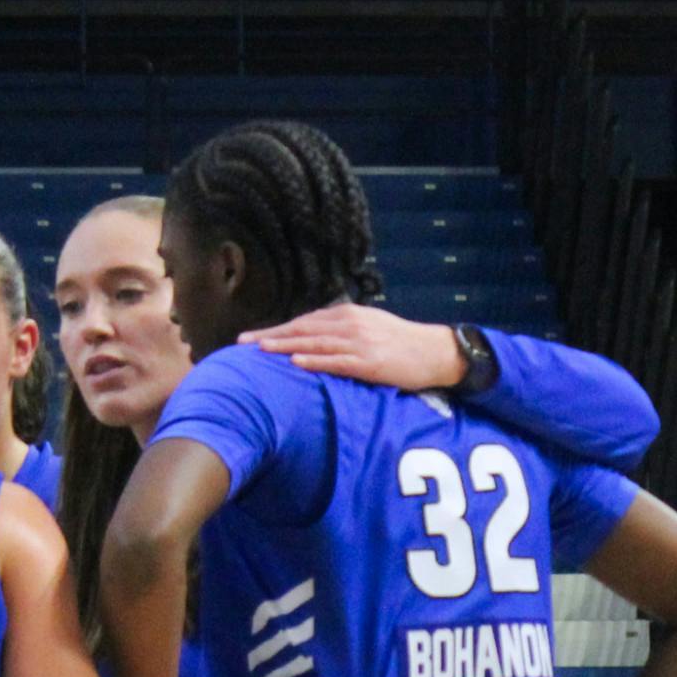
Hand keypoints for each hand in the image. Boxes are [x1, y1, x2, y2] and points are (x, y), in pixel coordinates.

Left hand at [238, 304, 466, 391]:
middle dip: (270, 336)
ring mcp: (359, 342)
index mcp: (347, 314)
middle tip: (241, 343)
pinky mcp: (369, 362)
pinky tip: (296, 362)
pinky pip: (337, 360)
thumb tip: (312, 336)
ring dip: (285, 345)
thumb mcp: (368, 327)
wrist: (435, 352)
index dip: (276, 329)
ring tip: (260, 350)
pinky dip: (315, 360)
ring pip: (314, 342)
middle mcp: (350, 324)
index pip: (303, 322)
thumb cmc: (399, 344)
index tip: (251, 337)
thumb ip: (340, 329)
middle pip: (302, 329)